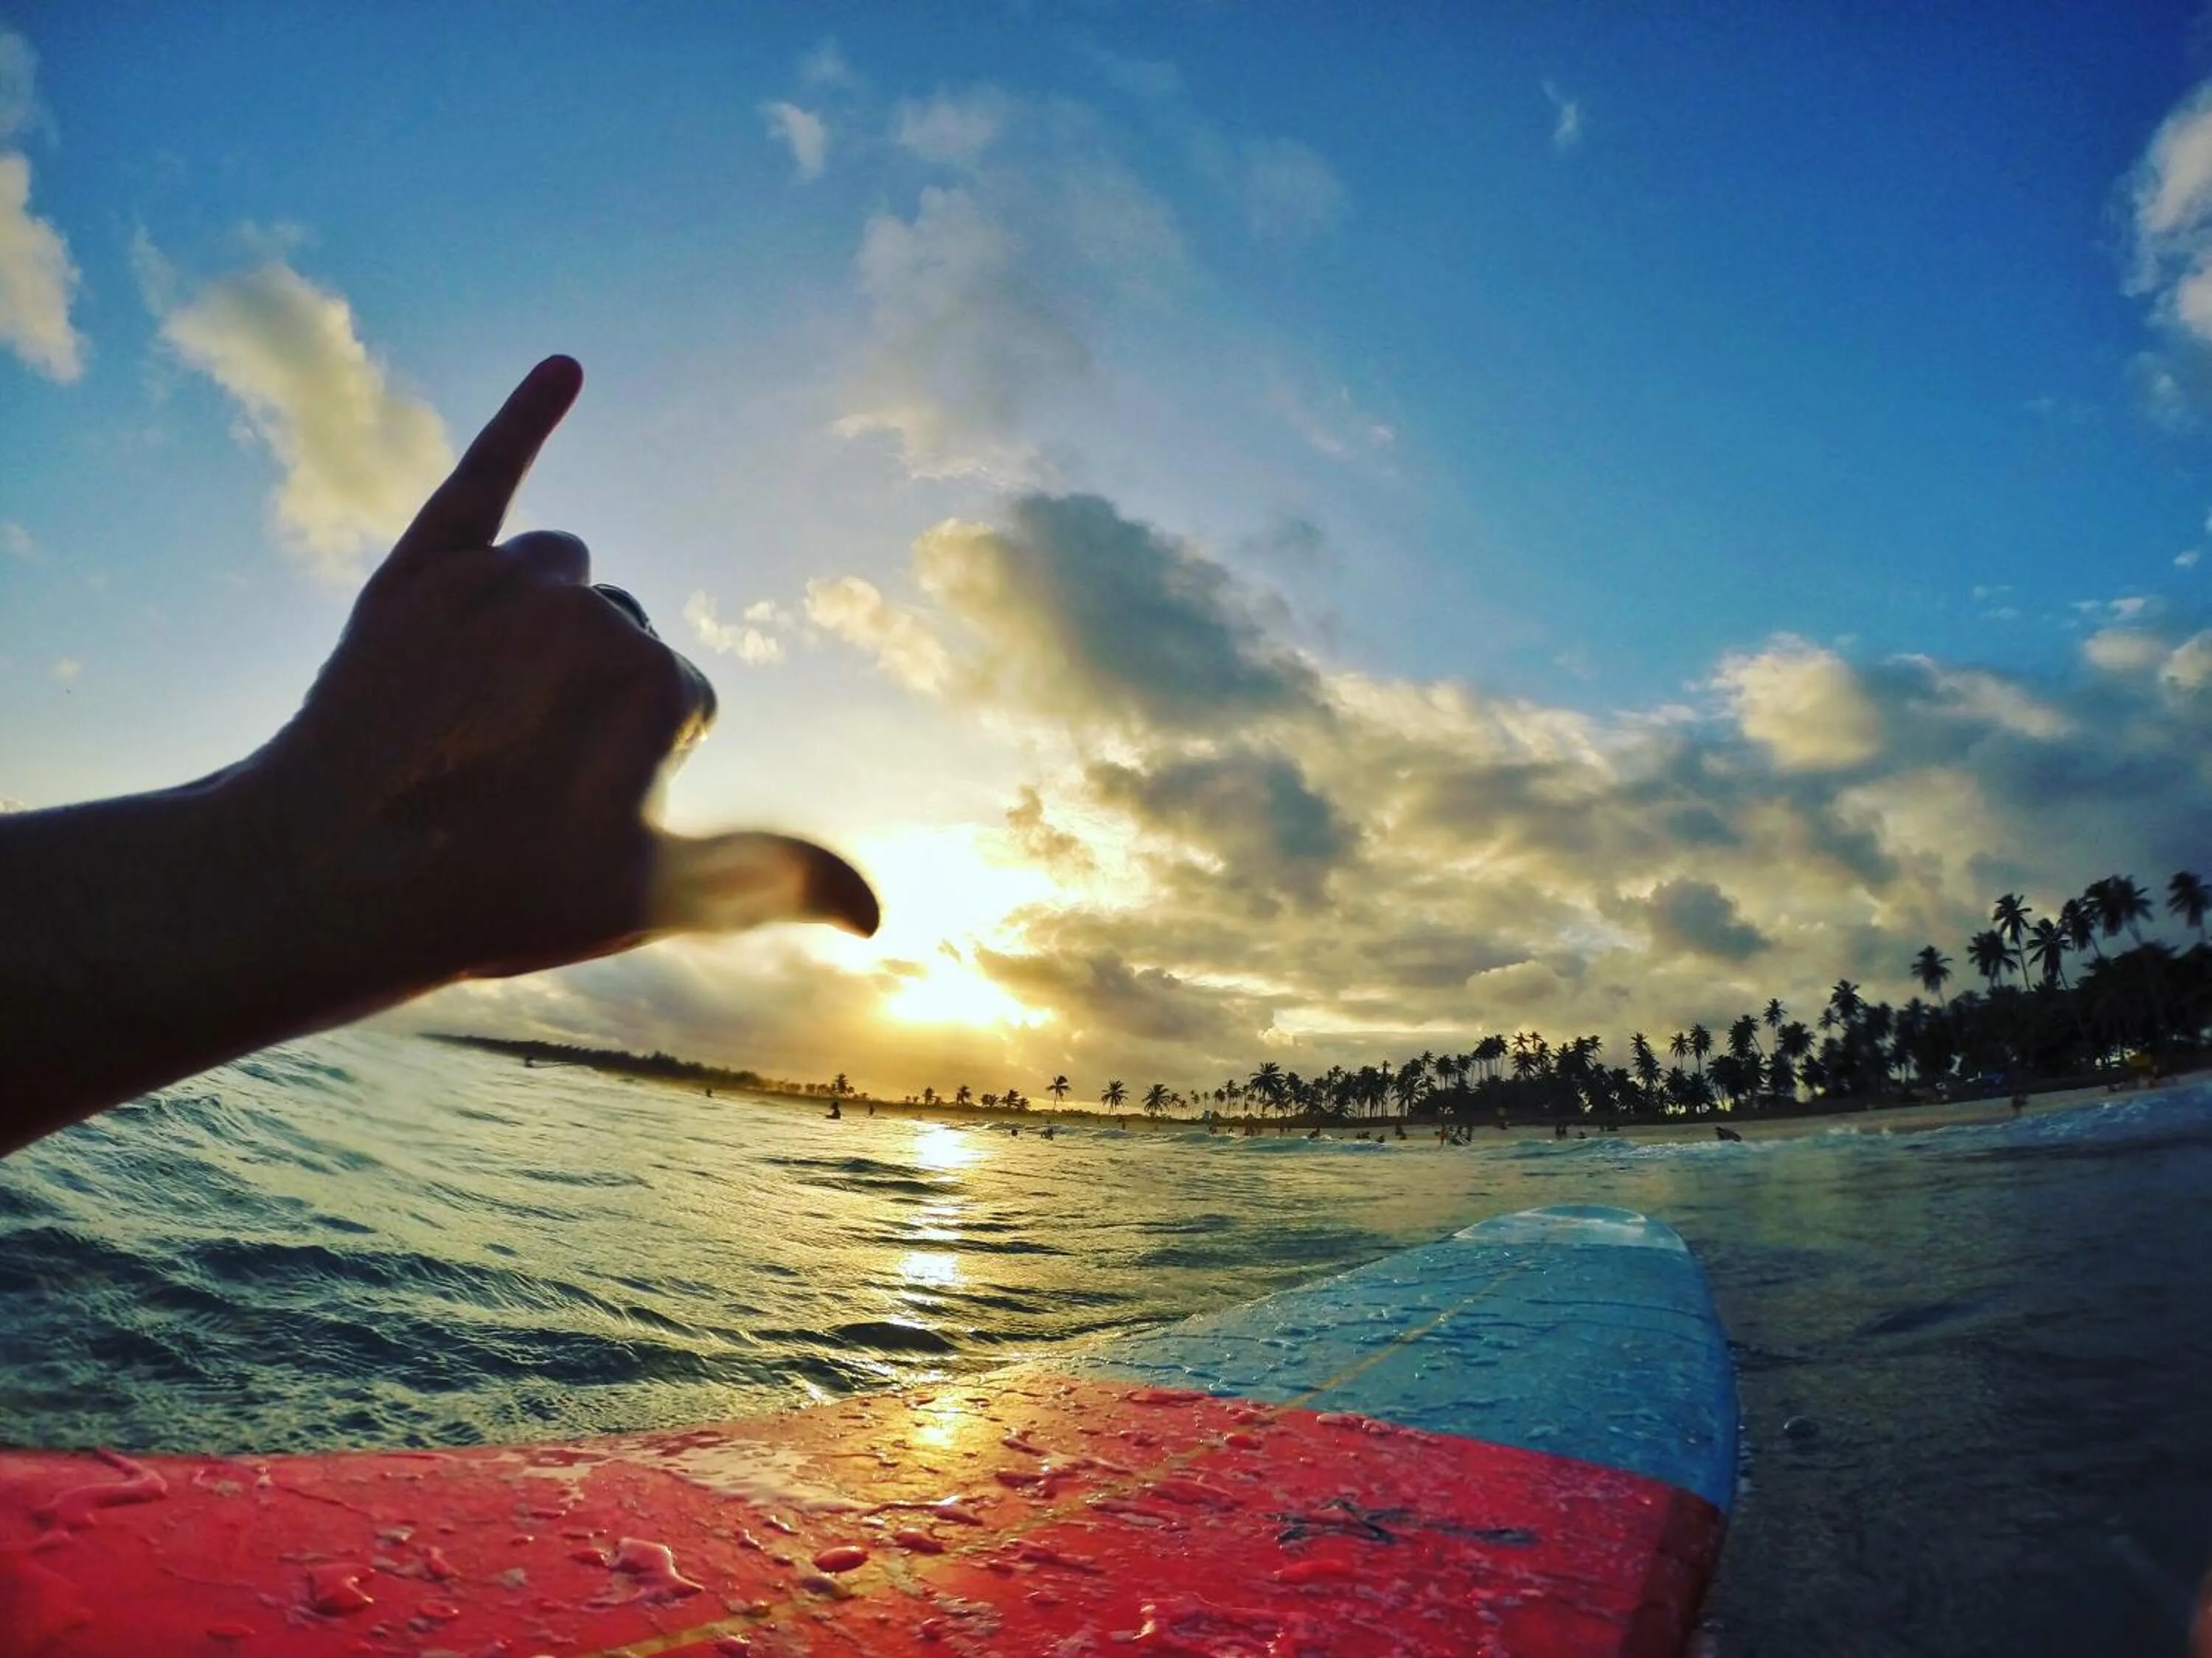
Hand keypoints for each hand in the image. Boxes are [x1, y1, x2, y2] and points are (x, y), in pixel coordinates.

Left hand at [251, 355, 876, 993]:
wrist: (318, 878)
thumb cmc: (491, 895)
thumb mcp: (644, 899)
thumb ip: (768, 879)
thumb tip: (877, 913)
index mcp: (653, 683)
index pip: (683, 700)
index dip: (639, 763)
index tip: (569, 810)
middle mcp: (584, 611)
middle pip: (622, 636)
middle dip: (591, 694)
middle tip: (511, 771)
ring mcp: (500, 580)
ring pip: (563, 578)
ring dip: (546, 626)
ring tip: (481, 706)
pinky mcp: (426, 562)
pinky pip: (489, 475)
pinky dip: (528, 420)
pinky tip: (565, 371)